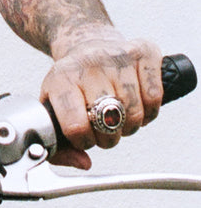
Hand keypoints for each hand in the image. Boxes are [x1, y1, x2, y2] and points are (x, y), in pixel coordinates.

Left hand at [40, 30, 162, 168]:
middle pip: (109, 122)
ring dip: (129, 126)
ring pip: (134, 113)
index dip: (85, 141)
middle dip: (108, 137)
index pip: (76, 126)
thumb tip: (84, 163)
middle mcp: (88, 64)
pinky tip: (136, 105)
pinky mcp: (144, 52)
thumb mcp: (53, 108)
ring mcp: (117, 56)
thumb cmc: (71, 83)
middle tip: (104, 130)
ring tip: (119, 118)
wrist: (85, 44)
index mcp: (60, 79)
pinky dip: (149, 112)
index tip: (85, 138)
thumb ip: (59, 145)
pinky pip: (155, 97)